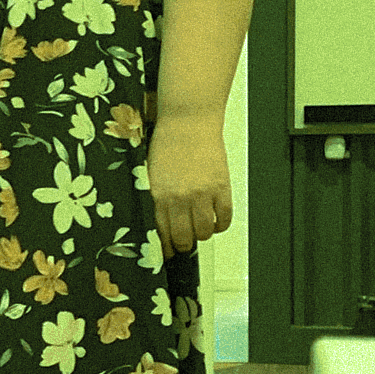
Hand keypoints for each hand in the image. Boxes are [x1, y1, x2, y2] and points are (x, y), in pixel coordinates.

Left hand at [148, 114, 231, 256]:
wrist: (188, 121)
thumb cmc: (167, 142)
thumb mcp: (150, 172)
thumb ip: (154, 196)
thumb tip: (157, 220)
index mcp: (157, 193)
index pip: (160, 232)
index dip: (164, 247)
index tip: (165, 252)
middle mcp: (180, 197)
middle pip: (183, 237)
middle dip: (182, 245)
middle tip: (182, 245)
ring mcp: (203, 194)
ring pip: (204, 231)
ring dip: (201, 235)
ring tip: (198, 231)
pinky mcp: (222, 188)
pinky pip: (224, 218)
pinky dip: (220, 225)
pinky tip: (215, 221)